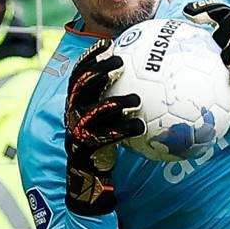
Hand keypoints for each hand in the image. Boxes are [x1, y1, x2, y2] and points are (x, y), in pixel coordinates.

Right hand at [63, 41, 143, 215]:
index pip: (78, 76)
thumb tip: (156, 85)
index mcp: (76, 106)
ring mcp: (77, 134)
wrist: (90, 185)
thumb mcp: (112, 124)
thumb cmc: (107, 150)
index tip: (106, 43)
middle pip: (80, 87)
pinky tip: (141, 126)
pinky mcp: (85, 152)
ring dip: (113, 101)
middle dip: (98, 70)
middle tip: (119, 59)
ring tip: (135, 97)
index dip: (89, 58)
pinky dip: (122, 129)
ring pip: (91, 112)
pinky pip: (104, 138)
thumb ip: (125, 103)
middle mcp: (72, 117)